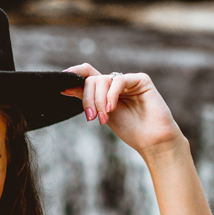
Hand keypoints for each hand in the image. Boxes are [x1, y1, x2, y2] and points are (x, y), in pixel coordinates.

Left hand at [62, 64, 183, 152]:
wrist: (152, 140)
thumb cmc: (131, 130)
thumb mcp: (102, 114)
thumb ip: (87, 100)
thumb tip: (66, 88)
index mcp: (106, 91)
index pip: (88, 74)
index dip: (74, 74)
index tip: (61, 85)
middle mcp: (116, 83)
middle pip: (92, 79)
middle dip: (88, 99)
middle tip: (92, 118)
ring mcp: (128, 80)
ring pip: (102, 80)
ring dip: (98, 101)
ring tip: (103, 117)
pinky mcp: (141, 80)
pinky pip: (118, 80)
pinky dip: (111, 95)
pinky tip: (111, 109)